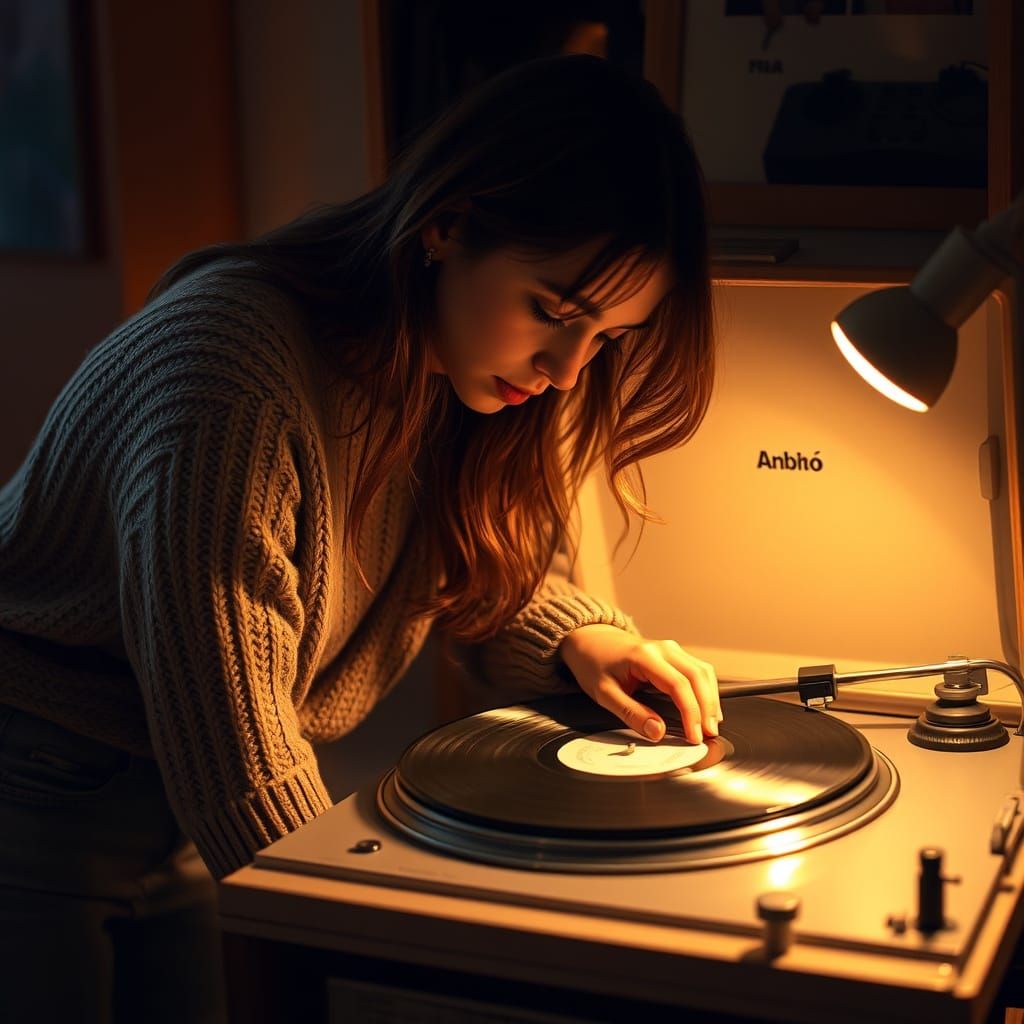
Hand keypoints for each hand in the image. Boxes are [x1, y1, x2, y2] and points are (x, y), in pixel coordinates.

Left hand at [558, 624, 721, 744]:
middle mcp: (663, 648)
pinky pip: (698, 670)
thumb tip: (657, 732)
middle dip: (707, 708)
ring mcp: (670, 648)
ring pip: (703, 672)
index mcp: (645, 656)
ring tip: (711, 725)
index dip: (691, 713)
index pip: (678, 685)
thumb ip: (631, 713)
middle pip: (697, 676)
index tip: (694, 736)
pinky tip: (707, 708)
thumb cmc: (594, 664)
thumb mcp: (604, 693)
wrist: (590, 640)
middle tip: (709, 735)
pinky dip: (706, 690)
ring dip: (711, 699)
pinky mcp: (674, 654)